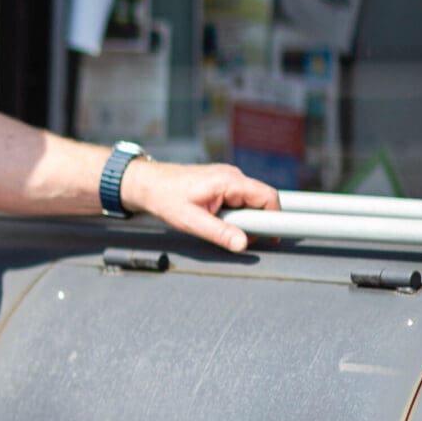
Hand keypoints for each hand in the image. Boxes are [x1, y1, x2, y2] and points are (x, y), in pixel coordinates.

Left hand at [119, 157, 279, 252]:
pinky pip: (238, 200)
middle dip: (255, 221)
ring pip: (250, 202)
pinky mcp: (222, 184)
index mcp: (229, 181)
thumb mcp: (191, 221)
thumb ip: (219, 233)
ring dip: (242, 219)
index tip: (273, 237)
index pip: (268, 197)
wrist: (146, 184)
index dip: (275, 218)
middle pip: (261, 200)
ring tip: (218, 226)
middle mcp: (232, 176)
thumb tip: (243, 244)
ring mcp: (228, 178)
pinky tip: (216, 219)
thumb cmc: (164, 198)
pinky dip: (234, 214)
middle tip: (237, 237)